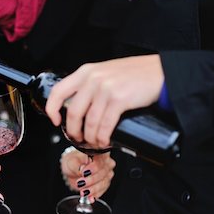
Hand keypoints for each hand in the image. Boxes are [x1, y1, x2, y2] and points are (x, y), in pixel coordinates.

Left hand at [46, 54, 163, 147]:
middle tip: (79, 138)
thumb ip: (90, 84)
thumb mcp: (105, 72)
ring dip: (90, 138)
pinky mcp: (119, 99)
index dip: (52, 109)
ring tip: (95, 142)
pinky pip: (104, 125)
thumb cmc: (134, 75)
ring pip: (89, 122)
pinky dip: (102, 138)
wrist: (161, 71)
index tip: (56, 122)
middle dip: (74, 131)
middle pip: (73, 112)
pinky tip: (105, 141)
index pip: (58, 91)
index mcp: (85, 72)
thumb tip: (76, 108)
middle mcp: (92, 78)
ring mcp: (106, 89)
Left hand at [60, 148, 114, 202]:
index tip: (83, 172)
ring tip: (83, 192)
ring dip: (93, 189)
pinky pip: (103, 190)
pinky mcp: (105, 182)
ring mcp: (107, 173)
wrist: (72, 170)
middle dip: (91, 180)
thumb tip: (82, 168)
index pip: (100, 158)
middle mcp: (106, 161)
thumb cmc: (73, 162)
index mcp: (99, 151)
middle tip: (80, 183)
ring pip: (104, 182)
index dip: (93, 167)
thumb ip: (77, 164)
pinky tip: (90, 198)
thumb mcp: (71, 161)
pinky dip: (96, 194)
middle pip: (103, 172)